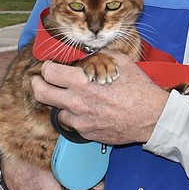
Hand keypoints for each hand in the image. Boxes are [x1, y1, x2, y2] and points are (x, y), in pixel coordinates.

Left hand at [32, 51, 169, 144]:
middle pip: (41, 93)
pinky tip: (85, 110)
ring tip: (66, 97)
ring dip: (58, 103)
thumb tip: (86, 56)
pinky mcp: (86, 133)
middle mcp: (76, 102)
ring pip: (55, 111)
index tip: (49, 66)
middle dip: (37, 84)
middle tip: (38, 81)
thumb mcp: (121, 62)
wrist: (151, 117)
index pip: (49, 73)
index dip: (46, 67)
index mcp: (83, 81)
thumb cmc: (139, 88)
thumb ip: (99, 58)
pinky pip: (71, 124)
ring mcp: (80, 120)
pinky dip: (74, 116)